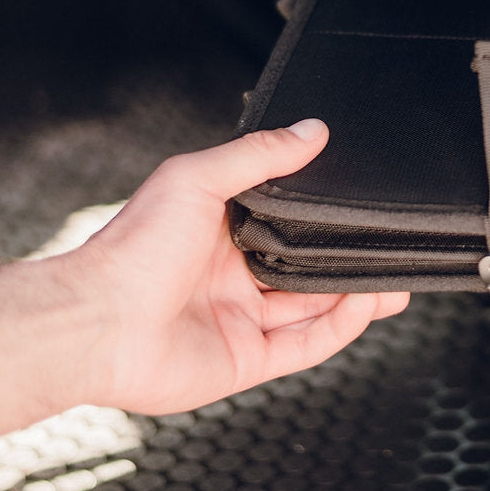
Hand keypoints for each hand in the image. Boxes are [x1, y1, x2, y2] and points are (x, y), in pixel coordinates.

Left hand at [72, 120, 409, 415]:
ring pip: (314, 306)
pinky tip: (367, 303)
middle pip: (306, 266)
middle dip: (349, 258)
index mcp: (219, 230)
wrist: (94, 323)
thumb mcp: (197, 179)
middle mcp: (233, 274)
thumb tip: (312, 130)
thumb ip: (258, 156)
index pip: (285, 219)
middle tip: (389, 245)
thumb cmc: (132, 249)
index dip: (323, 214)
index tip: (360, 200)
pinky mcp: (245, 360)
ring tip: (395, 276)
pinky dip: (341, 325)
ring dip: (356, 292)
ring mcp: (240, 318)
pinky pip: (305, 344)